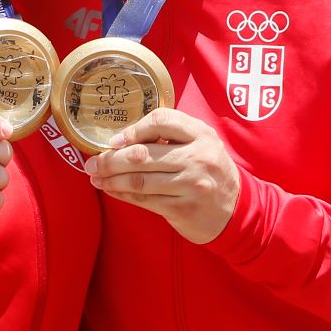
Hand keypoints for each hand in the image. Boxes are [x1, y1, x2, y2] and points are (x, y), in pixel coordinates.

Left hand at [83, 108, 239, 243]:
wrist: (237, 209)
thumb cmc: (209, 171)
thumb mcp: (200, 144)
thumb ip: (170, 135)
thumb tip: (120, 140)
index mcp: (201, 135)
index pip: (162, 121)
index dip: (133, 129)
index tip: (114, 141)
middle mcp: (197, 157)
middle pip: (143, 154)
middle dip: (111, 159)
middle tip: (92, 163)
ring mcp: (191, 185)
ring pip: (139, 180)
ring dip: (111, 179)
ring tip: (95, 177)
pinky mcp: (183, 209)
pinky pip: (144, 200)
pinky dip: (122, 195)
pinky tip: (110, 190)